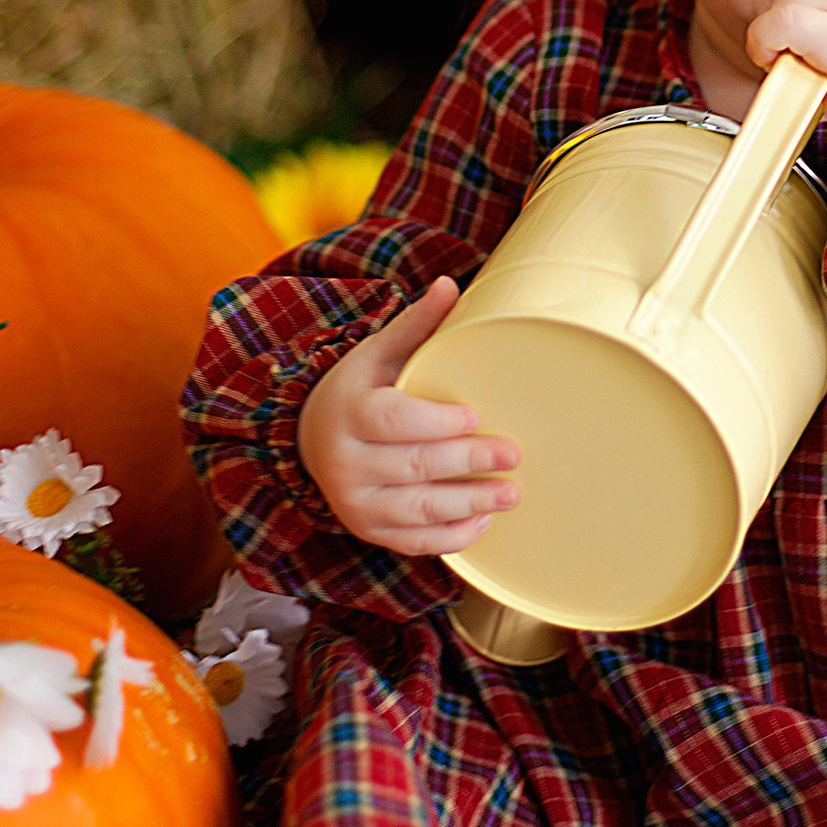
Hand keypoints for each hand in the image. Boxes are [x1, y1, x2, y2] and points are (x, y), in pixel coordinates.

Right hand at [298, 277, 519, 557]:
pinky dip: (451, 537)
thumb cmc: (360, 389)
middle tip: (514, 455)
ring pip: (418, 509)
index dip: (434, 422)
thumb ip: (416, 324)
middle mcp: (346, 463)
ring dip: (469, 504)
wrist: (312, 438)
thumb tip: (450, 285)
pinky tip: (483, 523)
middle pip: (413, 466)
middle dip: (467, 462)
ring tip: (513, 494)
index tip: (474, 416)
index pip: (392, 421)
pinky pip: (413, 541)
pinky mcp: (369, 531)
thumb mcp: (379, 353)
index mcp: (350, 413)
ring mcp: (356, 503)